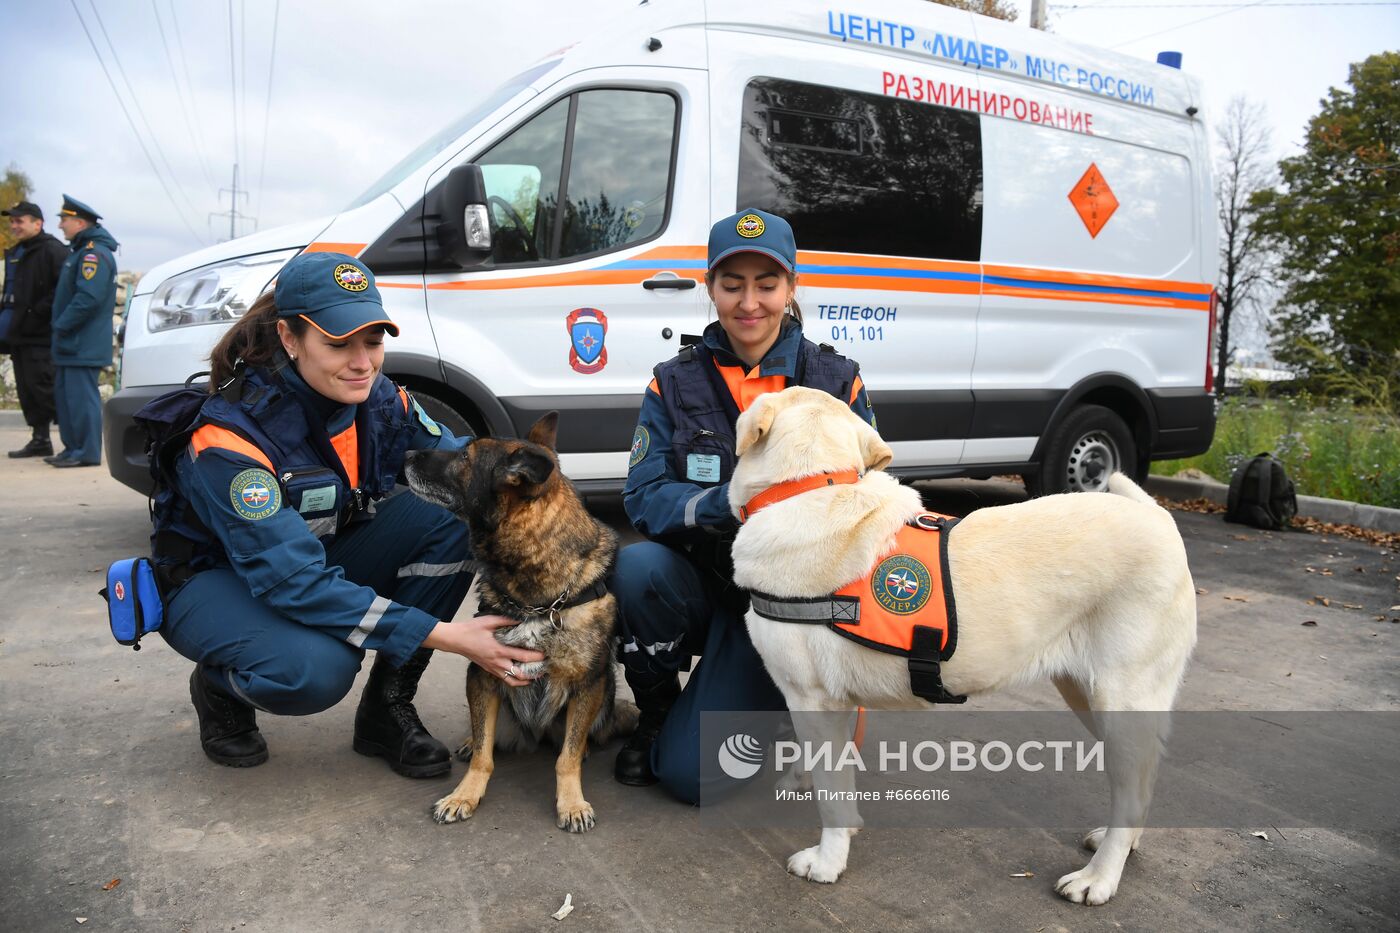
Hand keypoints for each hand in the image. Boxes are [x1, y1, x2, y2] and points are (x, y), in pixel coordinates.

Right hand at [421, 616, 544, 686]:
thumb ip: (506, 620)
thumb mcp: (489, 621)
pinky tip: (524, 678)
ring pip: (513, 680)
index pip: (522, 656)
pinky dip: (516, 681)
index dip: (536, 656)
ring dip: (527, 679)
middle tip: (546, 666)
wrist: (456, 640)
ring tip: (538, 675)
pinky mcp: (490, 670)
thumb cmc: (472, 629)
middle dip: (535, 670)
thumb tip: (522, 619)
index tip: (546, 654)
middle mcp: (498, 662)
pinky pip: (506, 680)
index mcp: (499, 650)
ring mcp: (494, 668)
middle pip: (521, 672)